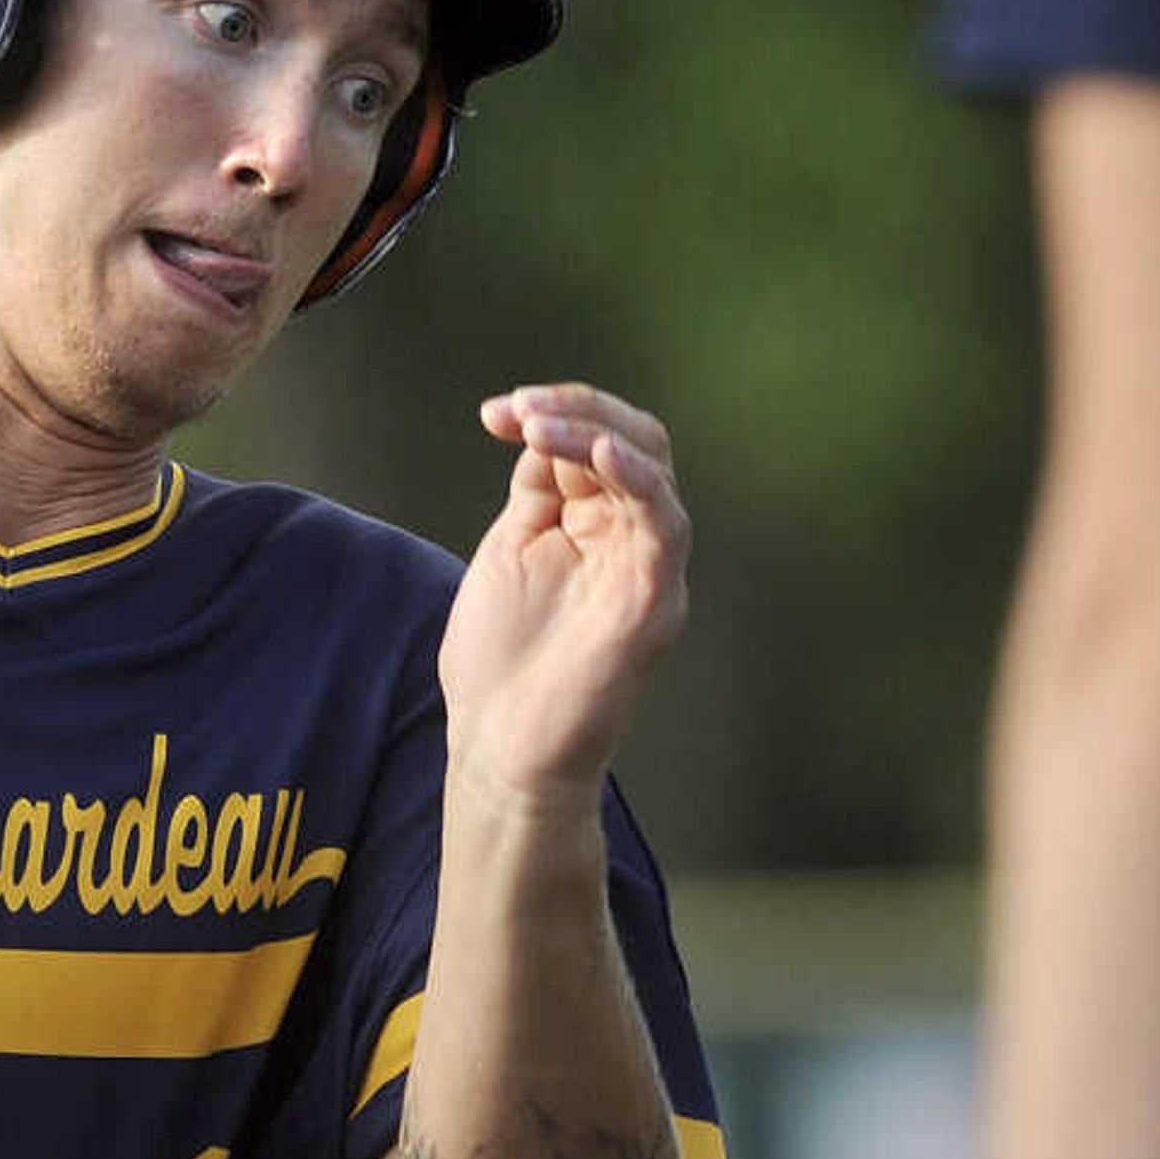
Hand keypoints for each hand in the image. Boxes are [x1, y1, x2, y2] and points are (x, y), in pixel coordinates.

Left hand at [442, 384, 691, 802]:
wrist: (501, 750)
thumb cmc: (501, 664)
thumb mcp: (512, 551)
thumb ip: (537, 492)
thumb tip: (541, 430)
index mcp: (596, 526)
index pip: (596, 442)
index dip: (552, 412)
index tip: (494, 413)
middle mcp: (631, 540)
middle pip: (634, 441)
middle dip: (576, 410)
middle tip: (519, 409)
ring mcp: (646, 569)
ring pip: (652, 470)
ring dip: (594, 434)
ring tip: (538, 424)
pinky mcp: (655, 601)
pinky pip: (665, 524)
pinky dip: (639, 480)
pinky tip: (600, 454)